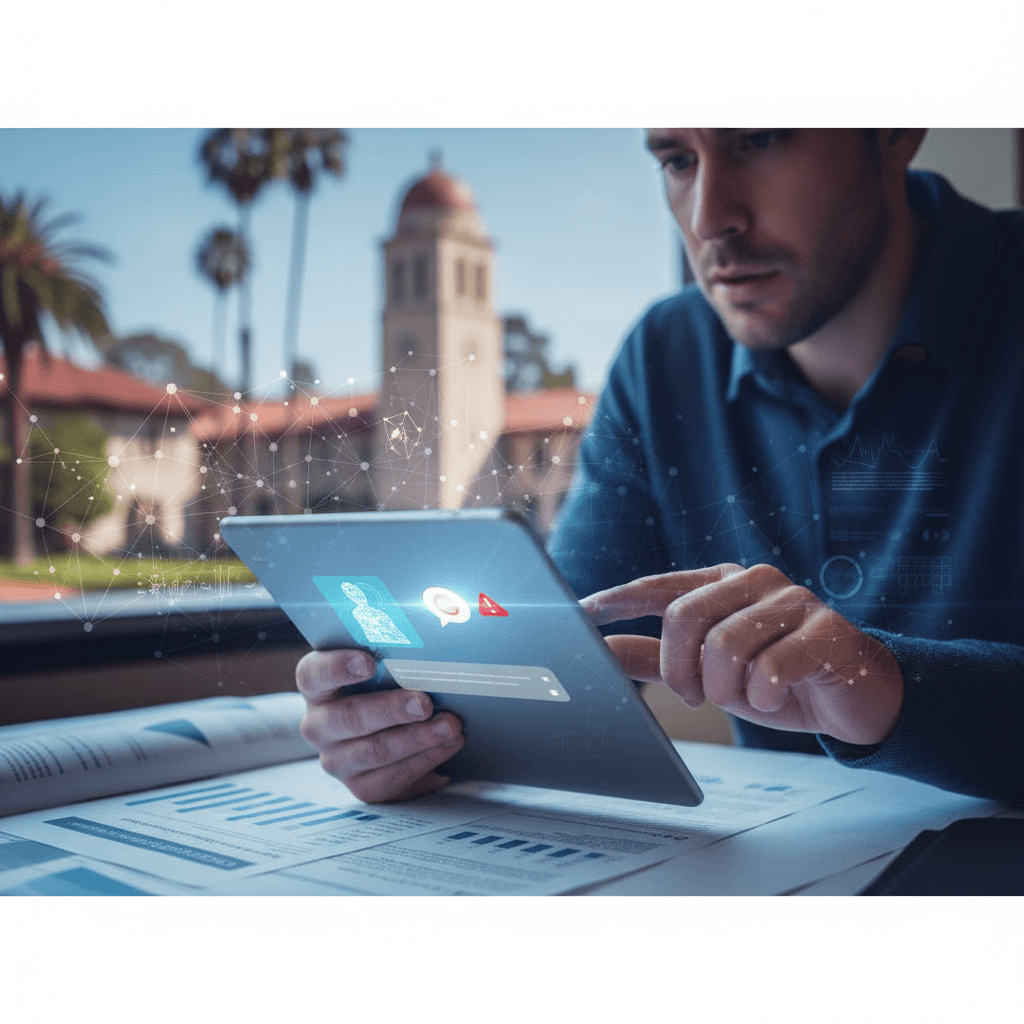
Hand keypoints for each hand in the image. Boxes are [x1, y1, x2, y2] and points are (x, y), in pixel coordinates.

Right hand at [295, 649, 464, 801]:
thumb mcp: (380, 666)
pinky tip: (446, 746)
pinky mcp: (359, 786)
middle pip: (349, 718)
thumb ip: (391, 655)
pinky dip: (424, 761)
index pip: (314, 674)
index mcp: (316, 686)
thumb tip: (429, 639)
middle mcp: (318, 724)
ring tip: (450, 726)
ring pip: (374, 751)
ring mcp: (335, 759)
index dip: (338, 668)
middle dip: (392, 710)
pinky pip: (390, 779)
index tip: (368, 663)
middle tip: (426, 703)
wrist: (381, 731)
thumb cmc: (383, 686)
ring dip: (418, 738)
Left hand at [582, 564, 903, 746]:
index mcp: (721, 584)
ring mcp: (793, 602)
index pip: (659, 585)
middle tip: (691, 694)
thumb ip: (655, 659)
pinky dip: (764, 695)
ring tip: (743, 697)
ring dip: (725, 687)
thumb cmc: (776, 677)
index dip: (619, 598)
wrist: (856, 698)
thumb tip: (599, 650)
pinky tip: (774, 698)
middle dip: (679, 667)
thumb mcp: (707, 672)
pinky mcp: (827, 631)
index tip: (583, 612)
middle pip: (684, 615)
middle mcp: (754, 582)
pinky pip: (772, 666)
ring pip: (725, 643)